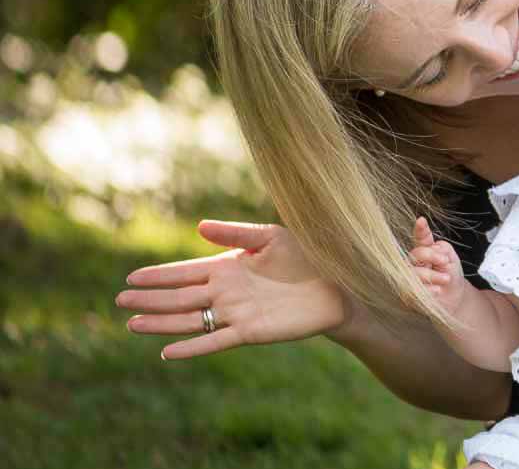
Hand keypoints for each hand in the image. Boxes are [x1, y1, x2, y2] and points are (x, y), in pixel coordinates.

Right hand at [116, 221, 350, 359]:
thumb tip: (199, 226)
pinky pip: (214, 341)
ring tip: (132, 323)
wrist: (338, 285)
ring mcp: (235, 313)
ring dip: (161, 322)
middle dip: (150, 298)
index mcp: (228, 267)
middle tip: (119, 299)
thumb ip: (236, 233)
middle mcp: (226, 292)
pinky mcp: (250, 332)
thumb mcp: (271, 237)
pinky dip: (192, 347)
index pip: (184, 272)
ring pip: (189, 320)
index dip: (159, 275)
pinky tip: (167, 352)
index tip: (130, 277)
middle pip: (179, 296)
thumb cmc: (307, 257)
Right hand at [409, 217, 468, 315]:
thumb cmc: (451, 275)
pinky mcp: (407, 293)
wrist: (454, 298)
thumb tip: (433, 248)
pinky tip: (437, 291)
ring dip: (432, 275)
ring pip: (413, 272)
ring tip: (446, 279)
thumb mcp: (452, 259)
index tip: (421, 221)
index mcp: (425, 250)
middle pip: (415, 254)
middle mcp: (414, 262)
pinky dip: (428, 289)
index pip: (421, 238)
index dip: (420, 230)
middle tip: (445, 262)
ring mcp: (409, 277)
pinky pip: (413, 290)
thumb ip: (443, 249)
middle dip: (431, 256)